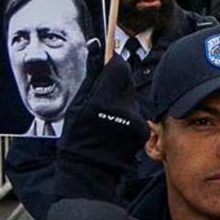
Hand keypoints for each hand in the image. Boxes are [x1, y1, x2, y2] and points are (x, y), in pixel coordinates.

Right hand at [51, 59, 149, 206]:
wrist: (89, 171)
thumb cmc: (77, 139)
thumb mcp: (77, 105)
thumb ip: (91, 76)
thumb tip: (96, 47)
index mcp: (105, 100)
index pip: (119, 67)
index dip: (112, 66)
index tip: (106, 68)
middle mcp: (124, 108)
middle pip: (127, 82)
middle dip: (116, 84)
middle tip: (102, 98)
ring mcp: (135, 120)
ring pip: (132, 98)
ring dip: (122, 101)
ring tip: (106, 116)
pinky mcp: (142, 130)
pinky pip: (136, 113)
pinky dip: (127, 115)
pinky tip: (114, 127)